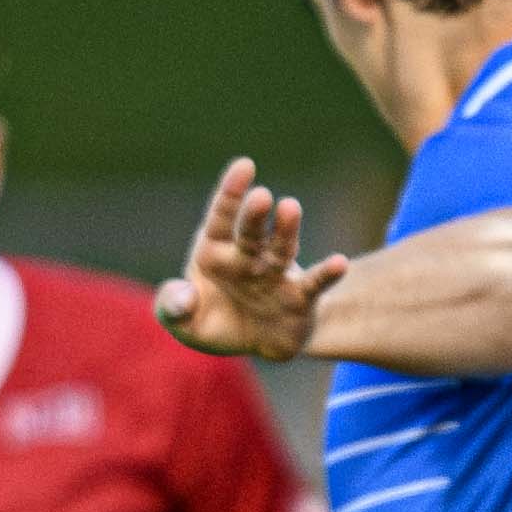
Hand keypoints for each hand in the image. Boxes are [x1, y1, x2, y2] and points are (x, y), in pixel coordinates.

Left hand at [153, 157, 342, 362]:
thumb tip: (183, 297)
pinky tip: (340, 262)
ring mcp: (276, 273)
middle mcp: (247, 256)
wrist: (259, 345)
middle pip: (250, 231)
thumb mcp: (185, 323)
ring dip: (285, 230)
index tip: (244, 166)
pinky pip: (313, 283)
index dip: (231, 194)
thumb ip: (172, 308)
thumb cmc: (218, 323)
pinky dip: (327, 273)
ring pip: (281, 247)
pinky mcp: (300, 298)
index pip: (221, 219)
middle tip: (261, 196)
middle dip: (254, 215)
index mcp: (216, 253)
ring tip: (290, 208)